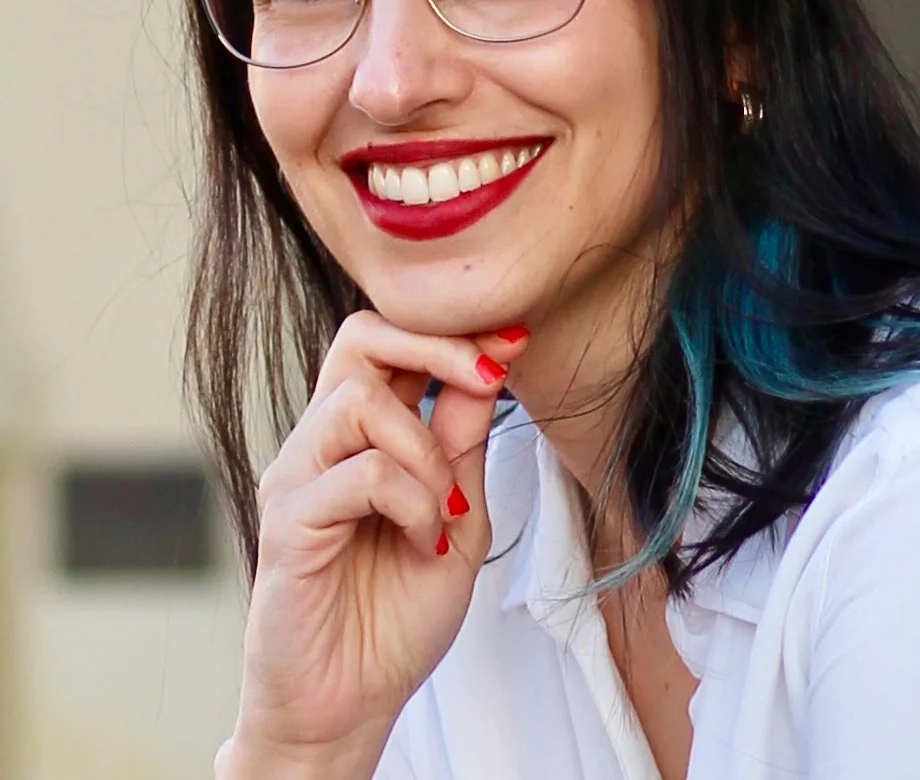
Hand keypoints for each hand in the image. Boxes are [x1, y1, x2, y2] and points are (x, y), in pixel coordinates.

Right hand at [225, 310, 528, 774]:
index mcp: (362, 435)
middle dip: (437, 347)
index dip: (454, 331)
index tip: (515, 339)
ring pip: (360, 399)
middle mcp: (322, 443)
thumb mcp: (457, 513)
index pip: (392, 341)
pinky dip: (413, 502)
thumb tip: (489, 363)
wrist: (351, 706)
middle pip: (361, 338)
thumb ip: (462, 441)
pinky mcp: (287, 523)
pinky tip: (424, 542)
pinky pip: (362, 474)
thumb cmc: (396, 615)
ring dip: (426, 449)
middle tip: (489, 378)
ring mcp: (297, 478)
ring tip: (445, 508)